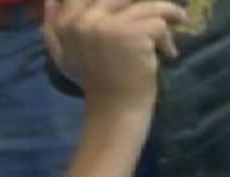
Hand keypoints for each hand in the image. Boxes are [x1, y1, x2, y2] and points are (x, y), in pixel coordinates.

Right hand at [44, 0, 186, 110]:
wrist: (114, 112)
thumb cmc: (94, 84)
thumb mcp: (65, 55)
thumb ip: (55, 24)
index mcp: (66, 21)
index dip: (117, 2)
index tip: (132, 7)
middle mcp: (84, 19)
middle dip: (146, 5)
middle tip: (161, 14)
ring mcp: (108, 25)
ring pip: (147, 4)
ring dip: (166, 15)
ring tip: (175, 25)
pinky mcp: (132, 34)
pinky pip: (159, 21)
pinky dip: (167, 38)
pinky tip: (168, 53)